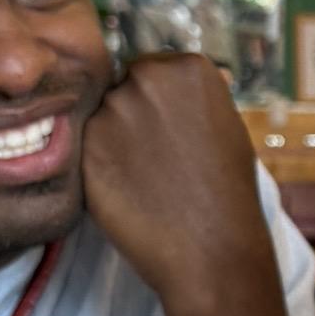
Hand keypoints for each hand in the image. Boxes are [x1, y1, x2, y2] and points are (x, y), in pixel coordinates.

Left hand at [83, 52, 275, 310]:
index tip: (169, 130)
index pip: (154, 68)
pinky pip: (87, 146)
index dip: (159, 102)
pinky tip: (127, 189)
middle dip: (133, 114)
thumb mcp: (226, 127)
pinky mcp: (85, 144)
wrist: (211, 247)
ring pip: (103, 116)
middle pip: (124, 86)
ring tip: (143, 176)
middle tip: (153, 155)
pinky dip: (101, 164)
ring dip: (115, 139)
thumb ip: (193, 98)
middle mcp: (146, 78)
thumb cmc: (229, 191)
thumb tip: (174, 82)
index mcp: (187, 68)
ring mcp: (112, 110)